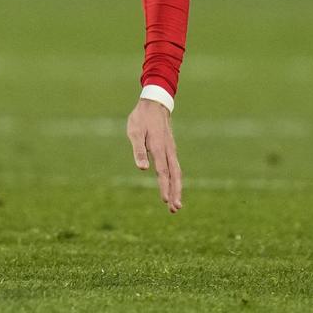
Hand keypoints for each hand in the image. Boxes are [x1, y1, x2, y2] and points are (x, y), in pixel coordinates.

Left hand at [127, 98, 182, 212]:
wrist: (155, 103)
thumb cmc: (141, 118)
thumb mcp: (134, 132)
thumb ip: (138, 150)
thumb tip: (142, 168)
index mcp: (159, 148)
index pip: (162, 172)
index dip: (164, 187)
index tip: (165, 201)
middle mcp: (168, 151)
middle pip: (174, 176)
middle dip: (175, 193)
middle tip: (175, 209)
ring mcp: (171, 150)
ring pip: (177, 173)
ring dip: (177, 189)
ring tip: (176, 205)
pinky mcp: (171, 150)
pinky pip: (175, 168)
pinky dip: (176, 180)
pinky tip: (175, 188)